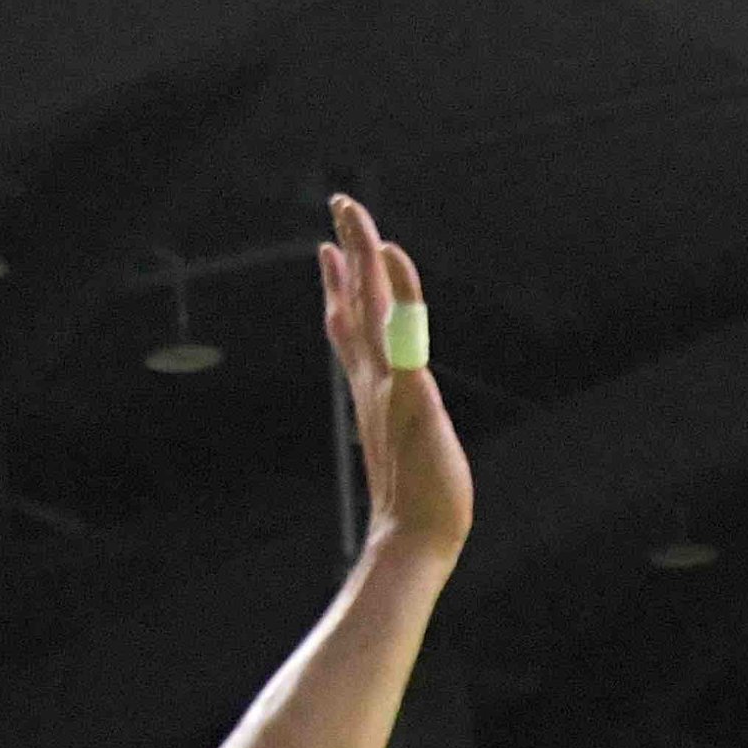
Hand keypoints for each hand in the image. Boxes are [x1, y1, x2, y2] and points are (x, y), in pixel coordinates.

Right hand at [319, 193, 472, 559]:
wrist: (415, 542)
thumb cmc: (417, 508)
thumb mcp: (404, 452)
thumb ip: (399, 428)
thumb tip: (402, 419)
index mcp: (372, 392)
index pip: (351, 328)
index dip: (340, 287)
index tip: (329, 252)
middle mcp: (374, 381)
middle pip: (355, 303)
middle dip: (348, 251)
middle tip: (340, 205)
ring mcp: (389, 385)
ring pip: (371, 307)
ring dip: (363, 257)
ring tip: (353, 215)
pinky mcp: (414, 395)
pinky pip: (403, 335)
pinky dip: (397, 295)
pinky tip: (392, 259)